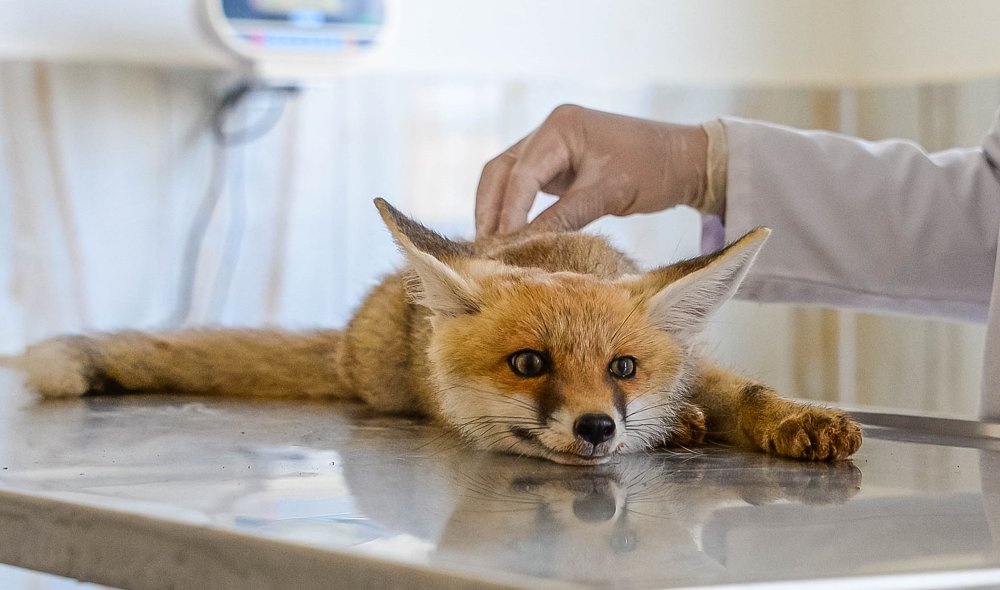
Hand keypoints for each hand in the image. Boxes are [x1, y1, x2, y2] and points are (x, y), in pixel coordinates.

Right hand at [475, 104, 708, 235]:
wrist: (682, 160)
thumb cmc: (652, 170)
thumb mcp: (608, 194)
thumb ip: (565, 217)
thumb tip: (526, 245)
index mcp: (561, 126)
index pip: (522, 174)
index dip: (509, 213)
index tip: (501, 247)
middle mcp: (549, 130)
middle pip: (501, 171)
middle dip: (490, 210)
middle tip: (483, 250)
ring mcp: (550, 145)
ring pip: (506, 177)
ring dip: (496, 210)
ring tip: (490, 247)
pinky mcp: (555, 163)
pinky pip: (523, 185)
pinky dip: (513, 208)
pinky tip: (509, 235)